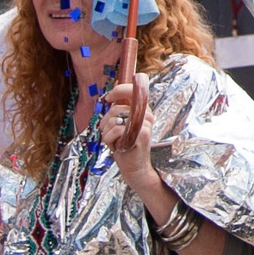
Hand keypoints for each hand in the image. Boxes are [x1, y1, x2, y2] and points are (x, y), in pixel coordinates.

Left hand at [101, 72, 153, 187]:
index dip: (119, 90)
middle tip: (110, 133)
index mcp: (142, 110)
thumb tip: (114, 88)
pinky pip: (117, 130)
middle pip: (116, 108)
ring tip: (115, 141)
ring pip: (115, 120)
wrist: (134, 166)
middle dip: (106, 122)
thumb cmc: (126, 145)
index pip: (132, 91)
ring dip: (107, 133)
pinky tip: (116, 146)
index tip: (109, 97)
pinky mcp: (142, 134)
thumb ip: (120, 108)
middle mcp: (147, 114)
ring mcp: (146, 124)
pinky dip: (110, 139)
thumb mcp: (122, 124)